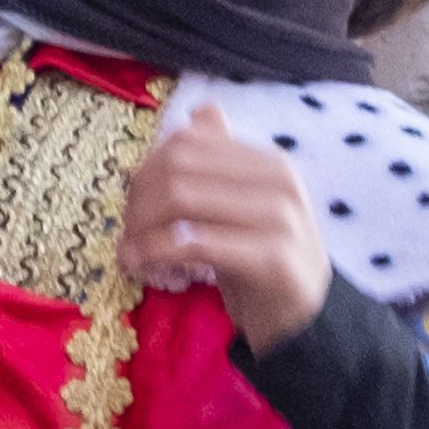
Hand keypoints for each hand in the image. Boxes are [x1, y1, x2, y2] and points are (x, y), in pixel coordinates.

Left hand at [120, 118, 329, 347]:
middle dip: (139, 201)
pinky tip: (144, 268)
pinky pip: (195, 242)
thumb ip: (220, 162)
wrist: (302, 319)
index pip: (188, 144)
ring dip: (142, 230)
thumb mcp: (239, 207)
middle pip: (179, 168)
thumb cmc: (260, 263)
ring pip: (182, 200)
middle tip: (127, 234)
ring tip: (130, 255)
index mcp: (269, 163)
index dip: (146, 171)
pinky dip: (156, 253)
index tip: (132, 206)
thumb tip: (204, 109)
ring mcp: (279, 218)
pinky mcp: (272, 258)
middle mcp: (278, 181)